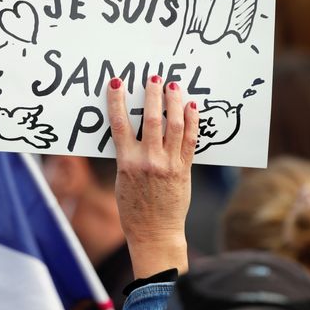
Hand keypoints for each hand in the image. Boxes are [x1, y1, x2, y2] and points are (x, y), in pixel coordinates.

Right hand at [107, 75, 198, 277]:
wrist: (154, 232)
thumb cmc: (133, 209)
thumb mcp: (122, 180)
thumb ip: (128, 155)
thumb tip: (133, 131)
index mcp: (127, 162)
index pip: (119, 124)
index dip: (117, 100)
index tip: (117, 83)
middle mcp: (148, 160)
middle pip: (150, 119)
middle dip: (152, 94)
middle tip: (154, 77)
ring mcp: (168, 164)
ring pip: (173, 125)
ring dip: (173, 102)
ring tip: (173, 86)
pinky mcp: (184, 170)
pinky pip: (190, 140)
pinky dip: (192, 122)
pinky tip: (191, 107)